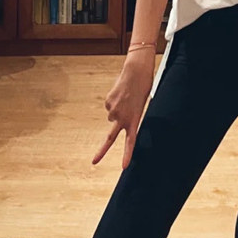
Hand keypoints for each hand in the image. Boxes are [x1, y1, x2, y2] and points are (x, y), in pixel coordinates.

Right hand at [92, 49, 154, 168]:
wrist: (136, 71)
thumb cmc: (143, 87)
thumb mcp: (141, 105)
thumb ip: (130, 116)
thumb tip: (112, 120)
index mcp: (134, 119)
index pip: (131, 141)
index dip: (127, 154)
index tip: (123, 167)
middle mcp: (122, 117)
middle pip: (110, 138)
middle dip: (101, 151)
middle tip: (94, 162)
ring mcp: (113, 110)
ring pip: (111, 116)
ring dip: (117, 110)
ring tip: (127, 97)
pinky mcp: (107, 102)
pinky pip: (109, 106)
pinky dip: (114, 101)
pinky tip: (121, 92)